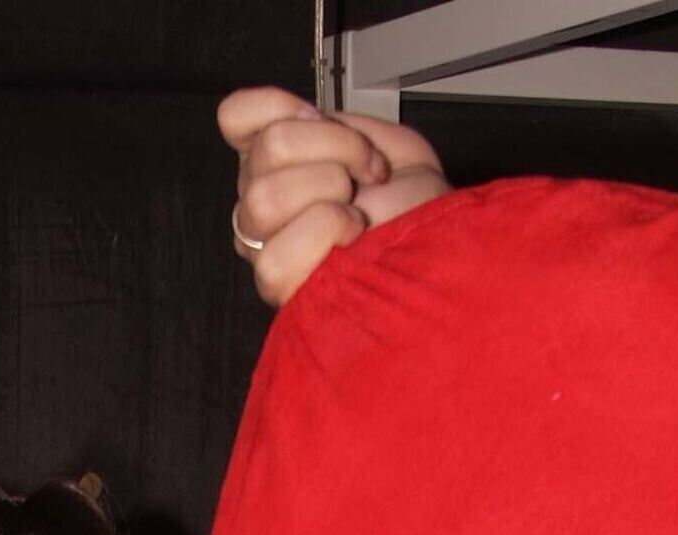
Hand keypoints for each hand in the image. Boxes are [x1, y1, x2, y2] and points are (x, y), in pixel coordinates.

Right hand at [218, 85, 449, 307]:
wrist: (441, 247)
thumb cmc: (413, 205)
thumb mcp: (380, 138)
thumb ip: (331, 121)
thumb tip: (300, 119)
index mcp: (277, 164)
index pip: (236, 117)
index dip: (278, 106)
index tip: (322, 120)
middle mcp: (262, 202)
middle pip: (268, 148)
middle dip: (335, 147)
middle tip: (366, 171)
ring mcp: (264, 245)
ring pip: (265, 195)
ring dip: (329, 189)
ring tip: (357, 206)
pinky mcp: (278, 284)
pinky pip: (277, 250)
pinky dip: (327, 228)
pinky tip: (352, 235)